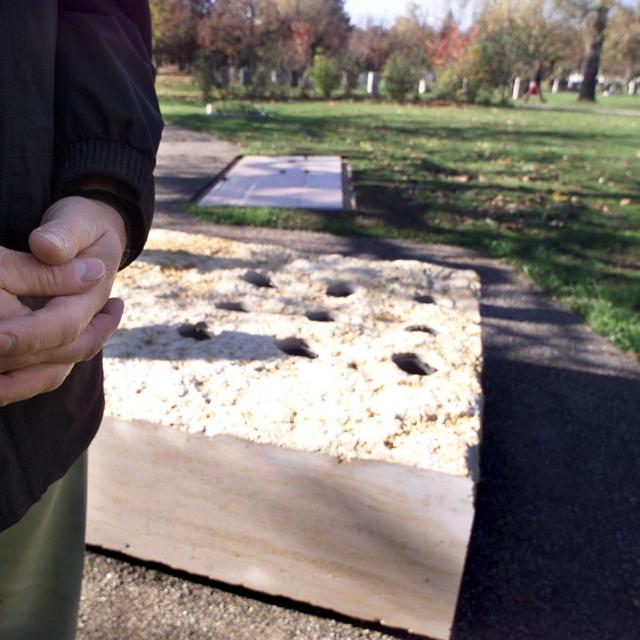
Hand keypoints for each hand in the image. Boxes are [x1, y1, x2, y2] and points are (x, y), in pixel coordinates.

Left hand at [0, 195, 127, 405]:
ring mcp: (79, 336)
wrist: (98, 238)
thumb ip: (62, 236)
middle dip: (17, 360)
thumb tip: (48, 249)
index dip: (28, 335)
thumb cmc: (81, 225)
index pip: (63, 325)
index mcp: (94, 295)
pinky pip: (44, 373)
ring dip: (16, 382)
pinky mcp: (64, 343)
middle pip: (57, 356)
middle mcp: (88, 322)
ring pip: (51, 373)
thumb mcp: (74, 222)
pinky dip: (17, 382)